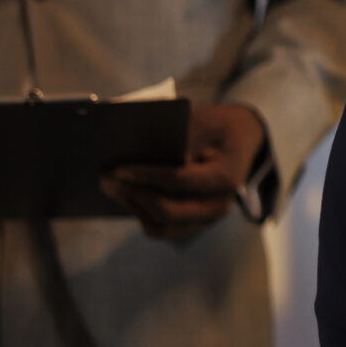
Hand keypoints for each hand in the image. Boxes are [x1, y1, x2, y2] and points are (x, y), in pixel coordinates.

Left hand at [102, 102, 266, 238]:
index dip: (146, 175)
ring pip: (161, 226)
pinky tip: (124, 192)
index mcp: (226, 177)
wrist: (240, 140)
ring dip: (131, 206)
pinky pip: (160, 227)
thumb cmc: (216, 126)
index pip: (180, 180)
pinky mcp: (192, 223)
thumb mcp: (200, 119)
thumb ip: (172, 134)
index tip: (118, 168)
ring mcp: (206, 218)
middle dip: (133, 195)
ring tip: (110, 185)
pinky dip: (138, 212)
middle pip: (169, 211)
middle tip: (106, 177)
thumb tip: (131, 146)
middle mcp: (218, 204)